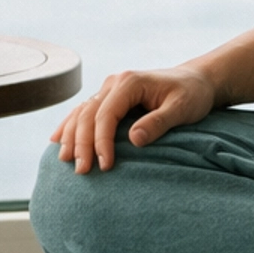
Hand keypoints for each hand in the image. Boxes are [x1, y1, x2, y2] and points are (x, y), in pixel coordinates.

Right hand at [54, 66, 217, 174]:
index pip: (106, 114)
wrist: (196, 81)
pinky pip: (84, 111)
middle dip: (82, 143)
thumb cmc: (192, 94)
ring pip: (81, 112)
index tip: (105, 165)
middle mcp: (115, 82)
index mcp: (130, 82)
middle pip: (88, 114)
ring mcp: (109, 88)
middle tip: (82, 171)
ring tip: (65, 161)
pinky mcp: (110, 98)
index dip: (102, 141)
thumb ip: (159, 122)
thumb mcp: (182, 108)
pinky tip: (57, 141)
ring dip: (71, 136)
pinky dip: (69, 126)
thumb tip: (134, 139)